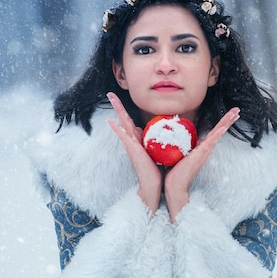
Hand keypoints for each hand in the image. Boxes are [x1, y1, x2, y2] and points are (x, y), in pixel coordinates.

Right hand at [107, 92, 162, 213]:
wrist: (154, 184)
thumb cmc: (158, 169)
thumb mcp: (159, 151)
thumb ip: (159, 142)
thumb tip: (166, 133)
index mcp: (139, 140)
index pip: (130, 122)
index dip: (125, 112)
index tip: (120, 101)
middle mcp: (132, 141)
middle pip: (124, 119)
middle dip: (118, 106)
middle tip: (110, 93)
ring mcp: (131, 145)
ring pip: (122, 123)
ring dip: (116, 111)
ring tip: (110, 98)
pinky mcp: (132, 150)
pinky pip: (123, 136)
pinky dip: (117, 128)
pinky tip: (111, 121)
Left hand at [164, 107, 239, 221]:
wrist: (174, 185)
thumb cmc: (173, 171)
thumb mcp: (176, 153)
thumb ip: (178, 145)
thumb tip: (171, 136)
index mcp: (201, 148)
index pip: (212, 132)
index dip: (220, 123)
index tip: (228, 114)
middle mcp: (205, 149)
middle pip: (219, 131)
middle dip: (228, 120)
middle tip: (237, 110)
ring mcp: (204, 152)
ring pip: (218, 133)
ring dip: (226, 123)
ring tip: (235, 113)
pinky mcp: (201, 155)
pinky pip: (211, 141)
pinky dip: (218, 133)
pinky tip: (223, 127)